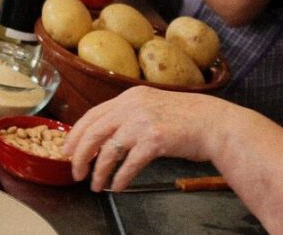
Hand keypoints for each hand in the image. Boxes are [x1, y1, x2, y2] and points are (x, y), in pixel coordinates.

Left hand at [63, 86, 227, 191]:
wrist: (214, 123)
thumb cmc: (187, 118)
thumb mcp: (153, 106)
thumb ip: (130, 115)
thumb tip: (104, 137)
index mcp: (131, 96)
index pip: (92, 115)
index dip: (76, 135)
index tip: (68, 151)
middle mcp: (133, 106)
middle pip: (93, 133)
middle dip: (80, 156)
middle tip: (76, 172)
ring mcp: (144, 122)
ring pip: (108, 151)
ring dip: (99, 172)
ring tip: (96, 185)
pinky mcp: (155, 140)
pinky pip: (128, 164)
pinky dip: (119, 178)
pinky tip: (118, 186)